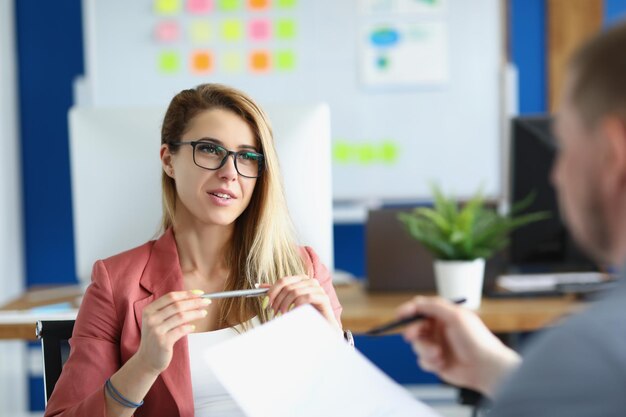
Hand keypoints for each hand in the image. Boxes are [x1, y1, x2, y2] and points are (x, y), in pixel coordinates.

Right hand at [135, 290, 210, 373]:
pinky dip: (189, 327)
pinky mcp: (163, 342)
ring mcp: (156, 331)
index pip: (170, 297)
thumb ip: (169, 309)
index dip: (187, 294)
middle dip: (195, 302)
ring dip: (195, 313)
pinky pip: (180, 330)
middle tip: (207, 302)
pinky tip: (193, 327)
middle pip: (177, 305)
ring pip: (181, 316)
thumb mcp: (157, 320)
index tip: (200, 293)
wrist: (147, 359)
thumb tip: (193, 298)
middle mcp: (151, 319)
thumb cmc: (157, 337)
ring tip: (204, 313)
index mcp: (149, 310)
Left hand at [262, 276, 340, 330]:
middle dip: (278, 300)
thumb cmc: (304, 314)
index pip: (283, 280)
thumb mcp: (288, 302)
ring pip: (295, 292)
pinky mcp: (324, 298)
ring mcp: (318, 289)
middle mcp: (310, 281)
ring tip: (282, 315)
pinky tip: (293, 313)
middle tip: (273, 312)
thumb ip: (276, 293)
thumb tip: (258, 286)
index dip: (272, 291)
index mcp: (301, 279)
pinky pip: (307, 297)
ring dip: (285, 304)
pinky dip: (296, 305)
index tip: (265, 303)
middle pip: (288, 286)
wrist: (322, 326)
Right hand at [398, 296, 520, 396]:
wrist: (485, 367)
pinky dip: (430, 362)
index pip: (421, 308)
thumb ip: (434, 306)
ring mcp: (437, 345)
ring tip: (439, 354)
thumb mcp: (456, 316)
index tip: (400, 315)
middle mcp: (439, 329)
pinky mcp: (436, 361)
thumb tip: (417, 303)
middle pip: (415, 327)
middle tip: (412, 336)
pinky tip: (442, 362)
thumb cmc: (476, 340)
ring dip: (425, 350)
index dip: (409, 310)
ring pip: (417, 345)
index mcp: (444, 315)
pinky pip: (422, 360)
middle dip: (413, 332)